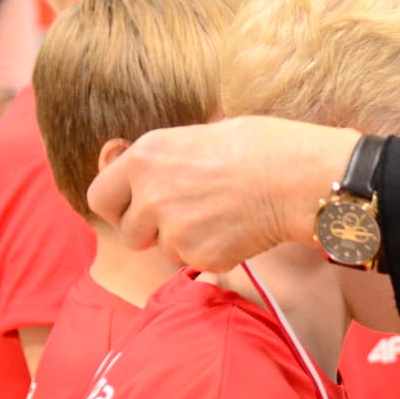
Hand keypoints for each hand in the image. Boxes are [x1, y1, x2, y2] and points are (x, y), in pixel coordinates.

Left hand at [86, 116, 354, 270]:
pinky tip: (240, 229)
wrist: (300, 178)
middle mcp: (150, 196)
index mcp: (146, 158)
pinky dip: (215, 252)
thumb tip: (153, 173)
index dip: (118, 205)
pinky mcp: (200, 256)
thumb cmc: (263, 146)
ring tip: (222, 217)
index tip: (135, 208)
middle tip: (188, 217)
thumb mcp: (201, 136)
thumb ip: (166, 161)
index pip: (99, 197)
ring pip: (164, 249)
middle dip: (152, 230)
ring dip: (184, 241)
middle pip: (129, 232)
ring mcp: (173, 230)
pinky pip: (197, 262)